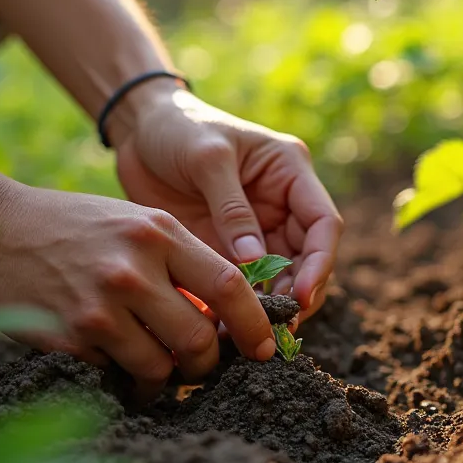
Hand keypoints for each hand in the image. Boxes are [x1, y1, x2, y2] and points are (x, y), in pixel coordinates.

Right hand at [0, 178, 276, 394]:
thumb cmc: (76, 226)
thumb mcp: (135, 223)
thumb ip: (181, 262)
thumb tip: (223, 318)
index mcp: (159, 233)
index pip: (228, 285)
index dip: (255, 323)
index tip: (266, 346)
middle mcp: (133, 268)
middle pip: (200, 339)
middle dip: (208, 363)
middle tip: (201, 363)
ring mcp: (100, 305)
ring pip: (161, 367)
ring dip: (167, 376)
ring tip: (156, 362)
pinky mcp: (71, 337)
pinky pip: (118, 373)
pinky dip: (125, 375)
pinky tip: (114, 355)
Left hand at [113, 86, 342, 317]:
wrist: (138, 130)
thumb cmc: (178, 128)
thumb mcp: (206, 158)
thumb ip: (231, 208)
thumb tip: (254, 261)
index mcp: (289, 172)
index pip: (323, 223)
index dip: (320, 262)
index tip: (301, 294)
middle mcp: (281, 204)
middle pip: (307, 259)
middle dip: (297, 294)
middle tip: (276, 327)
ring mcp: (254, 229)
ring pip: (277, 278)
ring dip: (268, 306)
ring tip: (247, 334)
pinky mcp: (226, 248)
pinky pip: (242, 284)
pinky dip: (237, 306)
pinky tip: (223, 327)